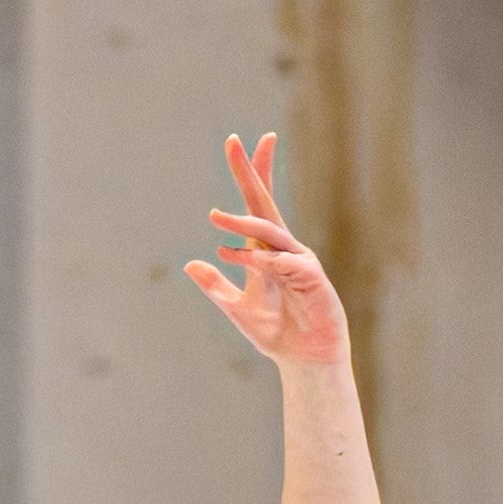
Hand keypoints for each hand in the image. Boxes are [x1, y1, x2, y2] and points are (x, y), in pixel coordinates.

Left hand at [180, 130, 351, 370]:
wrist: (304, 361)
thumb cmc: (278, 333)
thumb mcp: (236, 309)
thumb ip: (216, 287)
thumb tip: (190, 265)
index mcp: (266, 250)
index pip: (256, 204)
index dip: (249, 173)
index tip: (236, 142)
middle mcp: (283, 249)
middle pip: (265, 202)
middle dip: (252, 172)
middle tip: (234, 142)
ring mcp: (299, 261)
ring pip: (269, 232)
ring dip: (242, 223)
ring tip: (214, 217)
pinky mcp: (311, 279)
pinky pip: (281, 263)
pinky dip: (257, 260)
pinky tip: (232, 255)